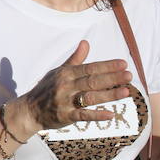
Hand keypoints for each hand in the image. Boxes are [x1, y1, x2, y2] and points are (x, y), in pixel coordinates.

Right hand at [13, 41, 131, 132]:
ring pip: (90, 97)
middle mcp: (66, 86)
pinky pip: (83, 115)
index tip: (123, 63)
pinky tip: (110, 115)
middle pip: (92, 81)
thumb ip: (75, 59)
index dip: (107, 66)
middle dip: (112, 78)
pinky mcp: (65, 116)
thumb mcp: (58, 72)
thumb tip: (85, 43)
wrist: (29, 110)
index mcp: (66, 74)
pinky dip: (97, 115)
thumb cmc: (46, 89)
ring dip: (109, 95)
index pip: (89, 68)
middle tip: (129, 75)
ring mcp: (65, 101)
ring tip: (126, 91)